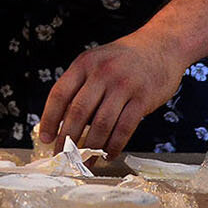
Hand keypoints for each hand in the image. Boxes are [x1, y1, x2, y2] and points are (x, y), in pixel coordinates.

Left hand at [38, 29, 183, 156]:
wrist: (161, 46)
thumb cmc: (124, 59)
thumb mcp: (97, 62)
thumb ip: (80, 86)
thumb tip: (62, 122)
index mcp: (85, 63)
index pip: (59, 94)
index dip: (49, 119)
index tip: (46, 138)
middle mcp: (102, 72)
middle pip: (78, 112)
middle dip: (67, 140)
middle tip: (63, 157)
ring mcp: (124, 85)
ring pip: (101, 124)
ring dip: (90, 149)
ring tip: (85, 162)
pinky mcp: (143, 98)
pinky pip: (124, 129)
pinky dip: (114, 146)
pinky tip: (108, 155)